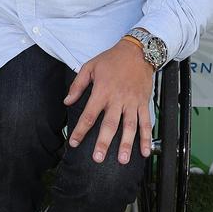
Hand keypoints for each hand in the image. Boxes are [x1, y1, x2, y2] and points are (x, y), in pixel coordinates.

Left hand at [64, 40, 153, 163]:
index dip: (81, 129)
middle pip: (110, 123)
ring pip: (129, 126)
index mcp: (102, 90)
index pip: (89, 114)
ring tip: (122, 160)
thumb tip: (67, 101)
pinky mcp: (144, 103)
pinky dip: (146, 138)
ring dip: (126, 143)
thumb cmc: (111, 59)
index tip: (74, 142)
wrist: (137, 51)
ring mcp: (132, 102)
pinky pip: (146, 122)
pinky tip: (145, 152)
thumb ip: (78, 85)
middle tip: (98, 158)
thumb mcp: (90, 66)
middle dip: (103, 142)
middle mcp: (117, 98)